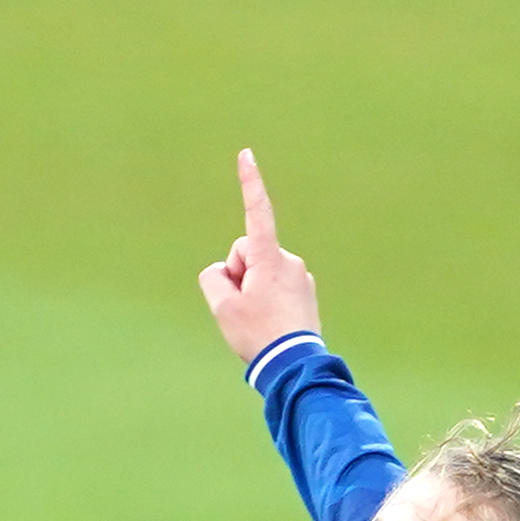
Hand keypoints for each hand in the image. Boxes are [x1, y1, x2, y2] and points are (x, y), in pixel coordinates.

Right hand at [197, 148, 321, 365]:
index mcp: (269, 257)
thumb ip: (213, 278)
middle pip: (246, 255)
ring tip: (259, 320)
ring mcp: (301, 277)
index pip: (257, 211)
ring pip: (260, 273)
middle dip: (239, 275)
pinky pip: (275, 287)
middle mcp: (290, 260)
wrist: (294, 365)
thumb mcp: (222, 306)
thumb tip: (226, 273)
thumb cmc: (257, 334)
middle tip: (243, 309)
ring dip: (252, 290)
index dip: (250, 182)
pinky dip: (267, 301)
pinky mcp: (306, 293)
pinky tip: (271, 324)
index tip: (246, 155)